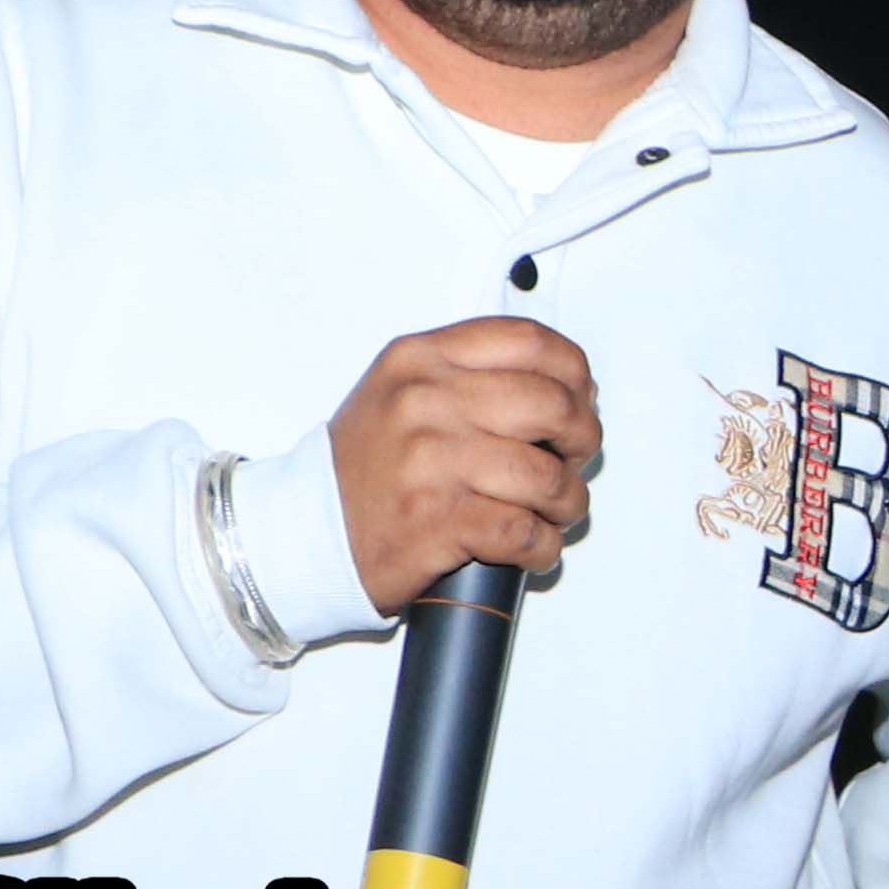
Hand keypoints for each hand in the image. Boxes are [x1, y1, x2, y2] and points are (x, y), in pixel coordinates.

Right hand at [329, 315, 599, 609]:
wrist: (305, 529)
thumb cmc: (365, 467)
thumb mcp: (403, 390)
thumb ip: (473, 374)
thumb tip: (567, 386)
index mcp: (421, 361)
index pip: (530, 342)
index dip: (575, 373)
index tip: (581, 398)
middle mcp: (425, 403)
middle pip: (554, 406)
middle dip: (582, 438)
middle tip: (574, 458)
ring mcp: (431, 463)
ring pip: (548, 476)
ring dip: (567, 502)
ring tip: (553, 510)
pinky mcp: (438, 521)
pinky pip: (525, 531)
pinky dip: (542, 545)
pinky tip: (530, 544)